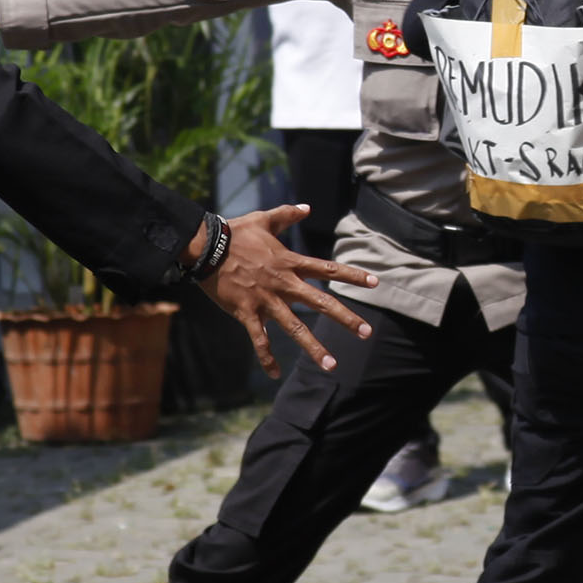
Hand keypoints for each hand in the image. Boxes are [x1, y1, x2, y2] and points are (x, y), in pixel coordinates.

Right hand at [198, 203, 375, 377]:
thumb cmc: (234, 232)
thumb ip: (287, 214)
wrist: (206, 248)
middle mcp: (283, 284)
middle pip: (321, 302)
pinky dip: (267, 358)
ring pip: (295, 328)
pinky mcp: (247, 313)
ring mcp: (266, 300)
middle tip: (366, 333)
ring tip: (332, 365)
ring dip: (314, 347)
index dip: (353, 275)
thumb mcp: (263, 219)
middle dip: (345, 318)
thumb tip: (307, 207)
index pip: (328, 269)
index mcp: (290, 263)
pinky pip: (260, 339)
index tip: (376, 282)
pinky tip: (275, 374)